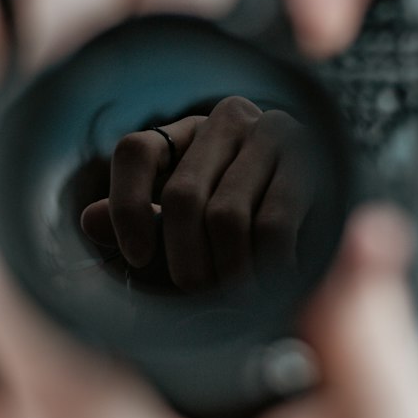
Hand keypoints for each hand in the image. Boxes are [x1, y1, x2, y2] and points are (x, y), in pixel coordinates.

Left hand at [80, 96, 314, 291]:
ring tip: (233, 299)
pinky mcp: (312, 160)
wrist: (328, 220)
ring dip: (226, 271)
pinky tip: (269, 285)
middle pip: (183, 194)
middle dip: (183, 259)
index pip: (136, 151)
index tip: (135, 257)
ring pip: (226, 216)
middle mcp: (228, 118)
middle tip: (194, 294)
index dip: (127, 205)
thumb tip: (90, 219)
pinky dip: (264, 267)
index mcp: (186, 131)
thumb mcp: (185, 224)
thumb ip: (137, 219)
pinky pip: (273, 226)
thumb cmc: (244, 227)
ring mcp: (273, 133)